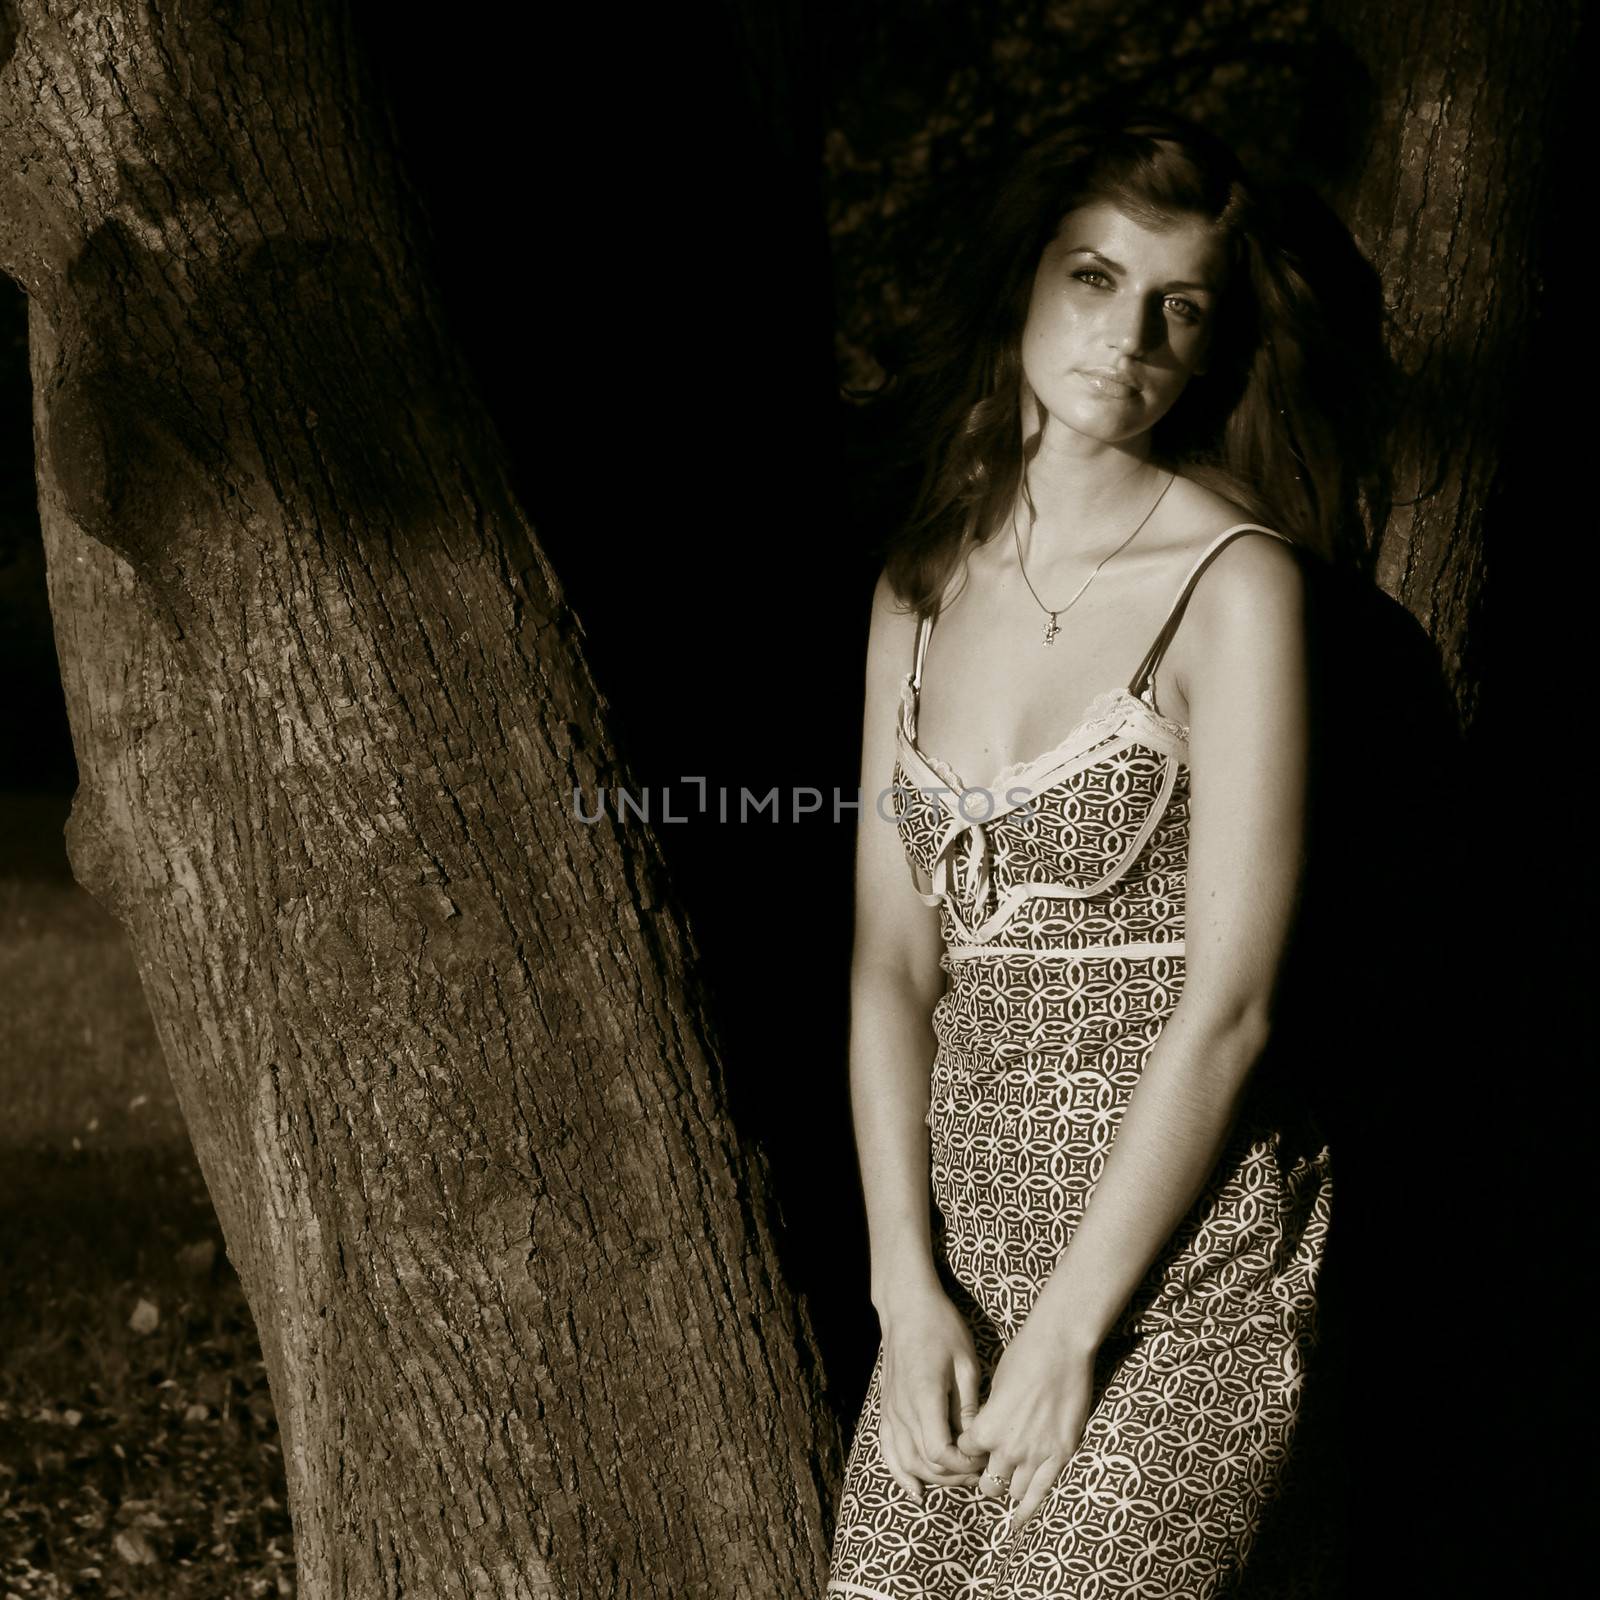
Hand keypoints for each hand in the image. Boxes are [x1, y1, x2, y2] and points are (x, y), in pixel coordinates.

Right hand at [876, 1281, 984, 1501]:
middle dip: (954, 1476)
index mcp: (924, 1397)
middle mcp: (902, 1409)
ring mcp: (890, 1410)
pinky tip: (916, 1490)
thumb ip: (968, 1405)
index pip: (940, 1452)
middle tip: (979, 1472)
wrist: (906, 1308)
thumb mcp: (965, 1362)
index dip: (964, 1465)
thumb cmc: (941, 1329)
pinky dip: (900, 1474)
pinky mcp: (886, 1408)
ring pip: (907, 1461)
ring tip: (958, 1478)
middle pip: (924, 1463)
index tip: (984, 1458)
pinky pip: (888, 1449)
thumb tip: (977, 1441)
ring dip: (933, 1478)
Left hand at [956, 1317, 1094, 1532]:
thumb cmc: (1023, 1357)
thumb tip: (987, 1431)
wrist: (1060, 1346)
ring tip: (1009, 1484)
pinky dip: (1027, 1511)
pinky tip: (1018, 1523)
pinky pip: (1040, 1494)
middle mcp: (1007, 1448)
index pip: (966, 1455)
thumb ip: (989, 1418)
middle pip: (987, 1482)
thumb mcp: (994, 1388)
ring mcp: (1035, 1456)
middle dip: (986, 1478)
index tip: (972, 1451)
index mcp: (985, 1429)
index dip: (969, 1452)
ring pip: (1012, 1491)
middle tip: (989, 1472)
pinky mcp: (1060, 1456)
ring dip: (1009, 1488)